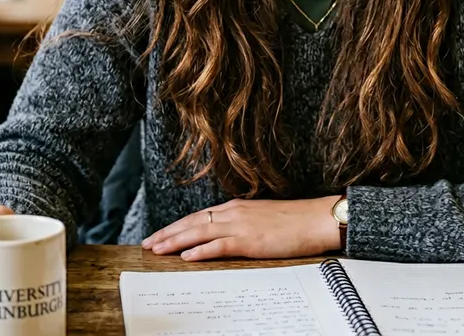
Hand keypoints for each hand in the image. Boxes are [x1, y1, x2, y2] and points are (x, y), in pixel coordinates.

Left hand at [142, 197, 342, 261]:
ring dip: (175, 241)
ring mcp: (241, 225)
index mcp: (236, 208)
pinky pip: (220, 245)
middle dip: (168, 233)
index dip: (177, 226)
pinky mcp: (250, 240)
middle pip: (193, 222)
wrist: (315, 218)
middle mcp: (234, 213)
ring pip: (200, 232)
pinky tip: (187, 256)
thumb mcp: (261, 218)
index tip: (159, 235)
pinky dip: (201, 250)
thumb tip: (224, 233)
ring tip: (156, 250)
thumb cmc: (293, 221)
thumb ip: (241, 223)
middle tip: (147, 244)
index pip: (199, 216)